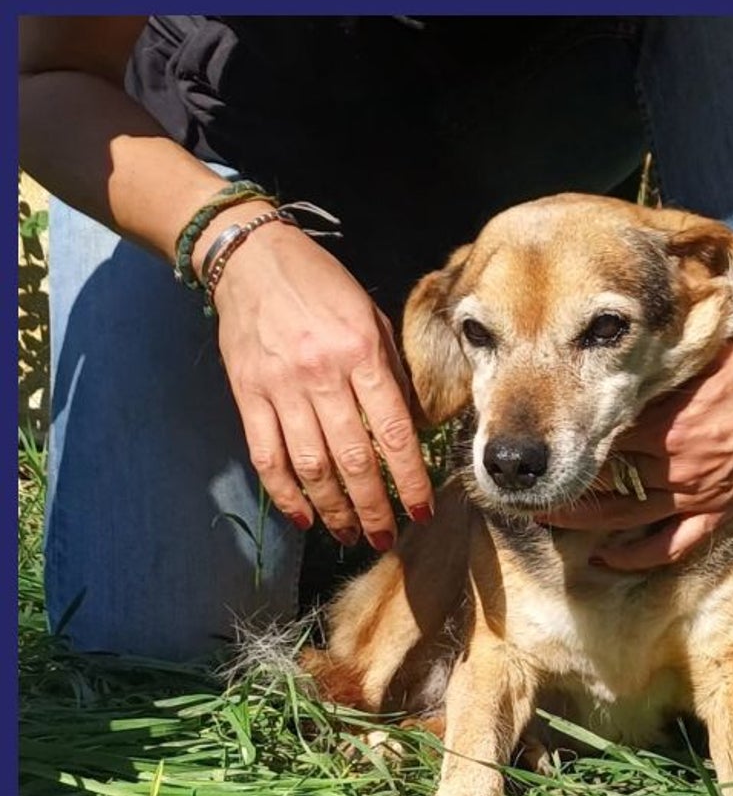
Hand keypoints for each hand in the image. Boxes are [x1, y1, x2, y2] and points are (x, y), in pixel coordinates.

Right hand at [210, 212, 433, 550]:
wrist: (251, 258)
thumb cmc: (322, 286)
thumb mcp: (371, 318)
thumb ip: (391, 374)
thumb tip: (412, 430)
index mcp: (361, 353)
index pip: (395, 433)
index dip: (410, 479)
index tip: (422, 510)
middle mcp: (322, 374)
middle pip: (354, 460)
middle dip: (374, 508)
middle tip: (386, 537)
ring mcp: (280, 388)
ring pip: (311, 466)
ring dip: (333, 510)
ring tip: (351, 534)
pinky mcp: (247, 395)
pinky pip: (266, 456)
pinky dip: (284, 493)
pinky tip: (302, 517)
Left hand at [541, 333, 732, 569]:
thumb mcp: (701, 356)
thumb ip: (659, 365)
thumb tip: (618, 355)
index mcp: (667, 421)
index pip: (601, 438)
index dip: (565, 442)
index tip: (537, 443)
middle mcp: (675, 462)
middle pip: (604, 480)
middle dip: (562, 483)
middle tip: (525, 487)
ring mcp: (697, 492)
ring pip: (626, 517)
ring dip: (583, 521)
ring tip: (546, 518)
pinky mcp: (718, 511)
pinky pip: (672, 545)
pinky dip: (637, 558)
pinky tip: (606, 559)